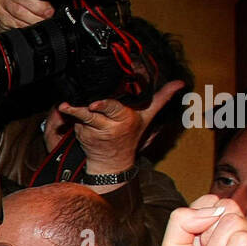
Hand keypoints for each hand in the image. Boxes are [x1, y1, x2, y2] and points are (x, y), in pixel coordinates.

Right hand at [0, 0, 51, 31]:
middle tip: (49, 12)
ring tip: (42, 20)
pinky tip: (31, 24)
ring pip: (17, 10)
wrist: (13, 11)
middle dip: (37, 5)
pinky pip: (13, 21)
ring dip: (33, 17)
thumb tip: (65, 0)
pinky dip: (25, 25)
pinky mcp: (0, 14)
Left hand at [61, 79, 184, 176]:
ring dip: (73, 112)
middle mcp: (108, 126)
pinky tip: (71, 111)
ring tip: (66, 106)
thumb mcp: (148, 116)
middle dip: (80, 110)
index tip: (92, 104)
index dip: (102, 106)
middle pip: (92, 114)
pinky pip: (74, 122)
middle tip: (67, 105)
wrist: (113, 163)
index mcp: (125, 118)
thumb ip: (162, 98)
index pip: (112, 108)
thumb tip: (180, 83)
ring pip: (81, 117)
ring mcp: (93, 132)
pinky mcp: (81, 135)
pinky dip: (71, 117)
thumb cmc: (130, 136)